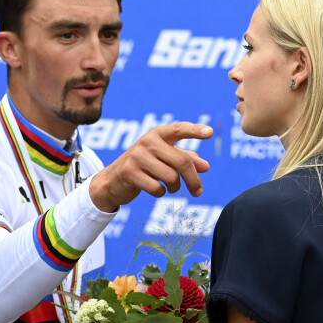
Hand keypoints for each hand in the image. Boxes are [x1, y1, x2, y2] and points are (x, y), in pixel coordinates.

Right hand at [89, 122, 212, 211]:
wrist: (113, 180)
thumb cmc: (145, 167)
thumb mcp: (165, 159)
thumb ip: (186, 160)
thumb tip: (206, 167)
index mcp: (158, 134)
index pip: (179, 129)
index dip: (195, 131)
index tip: (210, 132)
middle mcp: (147, 141)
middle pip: (182, 162)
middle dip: (193, 180)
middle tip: (198, 192)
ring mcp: (137, 156)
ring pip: (172, 177)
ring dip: (175, 187)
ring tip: (170, 187)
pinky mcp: (130, 172)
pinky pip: (158, 188)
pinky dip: (161, 193)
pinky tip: (156, 190)